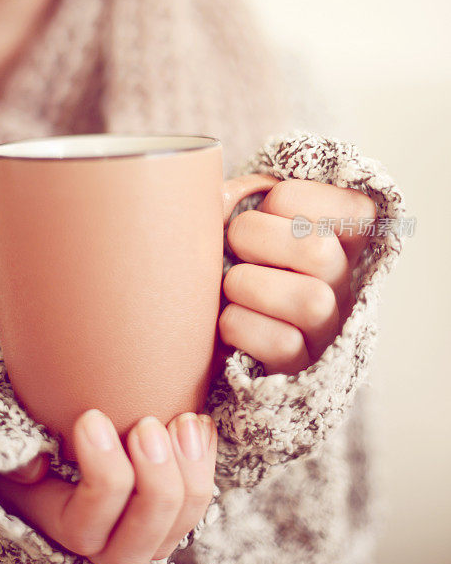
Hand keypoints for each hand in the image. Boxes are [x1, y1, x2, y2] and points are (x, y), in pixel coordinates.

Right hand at [0, 409, 216, 563]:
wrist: (64, 440)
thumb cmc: (31, 435)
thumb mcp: (5, 442)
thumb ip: (10, 451)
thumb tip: (36, 468)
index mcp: (61, 526)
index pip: (86, 524)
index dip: (99, 474)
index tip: (90, 417)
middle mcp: (108, 544)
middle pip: (144, 534)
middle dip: (154, 479)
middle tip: (146, 425)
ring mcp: (147, 533)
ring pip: (183, 519)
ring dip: (189, 470)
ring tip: (183, 420)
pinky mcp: (174, 514)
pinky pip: (201, 500)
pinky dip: (205, 461)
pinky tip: (198, 423)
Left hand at [219, 178, 375, 374]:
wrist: (206, 329)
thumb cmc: (231, 259)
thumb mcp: (243, 220)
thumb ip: (240, 198)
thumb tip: (222, 195)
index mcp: (343, 240)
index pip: (356, 209)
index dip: (291, 199)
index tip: (267, 211)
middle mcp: (347, 285)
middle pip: (321, 250)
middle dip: (256, 236)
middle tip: (235, 246)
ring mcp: (330, 330)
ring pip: (311, 302)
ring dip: (248, 285)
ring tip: (231, 286)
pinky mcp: (303, 367)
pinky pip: (282, 344)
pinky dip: (240, 326)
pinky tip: (229, 320)